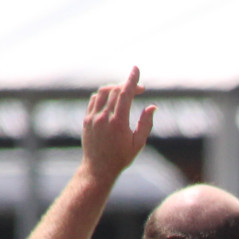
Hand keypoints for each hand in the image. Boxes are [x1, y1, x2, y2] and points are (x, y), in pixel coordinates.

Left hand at [79, 67, 155, 185]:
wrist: (98, 168)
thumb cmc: (121, 158)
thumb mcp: (138, 143)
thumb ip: (146, 124)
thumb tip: (152, 107)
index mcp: (119, 122)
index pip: (125, 94)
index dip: (131, 80)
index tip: (136, 69)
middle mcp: (104, 117)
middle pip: (115, 90)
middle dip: (128, 86)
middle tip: (139, 90)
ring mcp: (93, 117)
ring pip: (103, 92)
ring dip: (115, 88)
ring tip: (125, 93)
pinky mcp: (87, 119)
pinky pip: (94, 99)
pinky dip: (104, 95)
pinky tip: (111, 100)